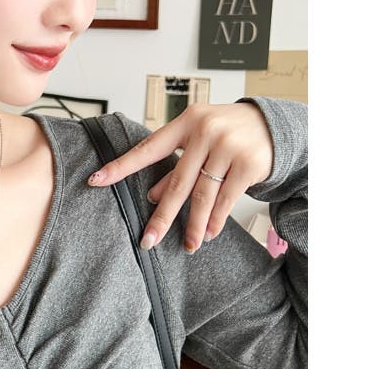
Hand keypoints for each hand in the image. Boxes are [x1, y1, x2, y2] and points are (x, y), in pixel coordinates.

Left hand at [87, 102, 273, 252]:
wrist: (272, 125)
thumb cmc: (226, 133)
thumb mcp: (197, 141)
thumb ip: (175, 166)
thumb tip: (152, 197)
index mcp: (185, 123)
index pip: (147, 149)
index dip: (120, 167)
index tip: (96, 180)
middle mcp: (205, 131)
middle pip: (177, 184)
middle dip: (162, 217)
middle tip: (148, 241)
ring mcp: (228, 146)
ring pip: (203, 196)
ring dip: (193, 225)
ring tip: (187, 245)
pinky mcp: (248, 163)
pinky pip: (226, 200)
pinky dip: (215, 220)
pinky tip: (208, 233)